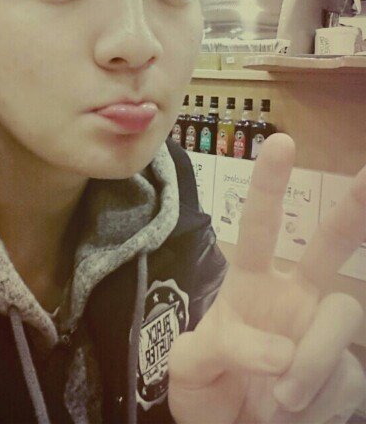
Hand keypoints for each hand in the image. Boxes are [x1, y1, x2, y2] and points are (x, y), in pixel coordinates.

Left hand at [168, 133, 365, 423]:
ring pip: (342, 316)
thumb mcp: (189, 367)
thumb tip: (279, 350)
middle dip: (352, 211)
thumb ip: (218, 348)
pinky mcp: (345, 375)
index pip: (261, 227)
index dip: (270, 186)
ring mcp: (322, 333)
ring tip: (281, 402)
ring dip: (314, 359)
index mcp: (252, 285)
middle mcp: (295, 299)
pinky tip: (296, 415)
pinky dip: (319, 402)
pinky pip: (347, 376)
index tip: (281, 142)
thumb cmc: (206, 392)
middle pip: (330, 245)